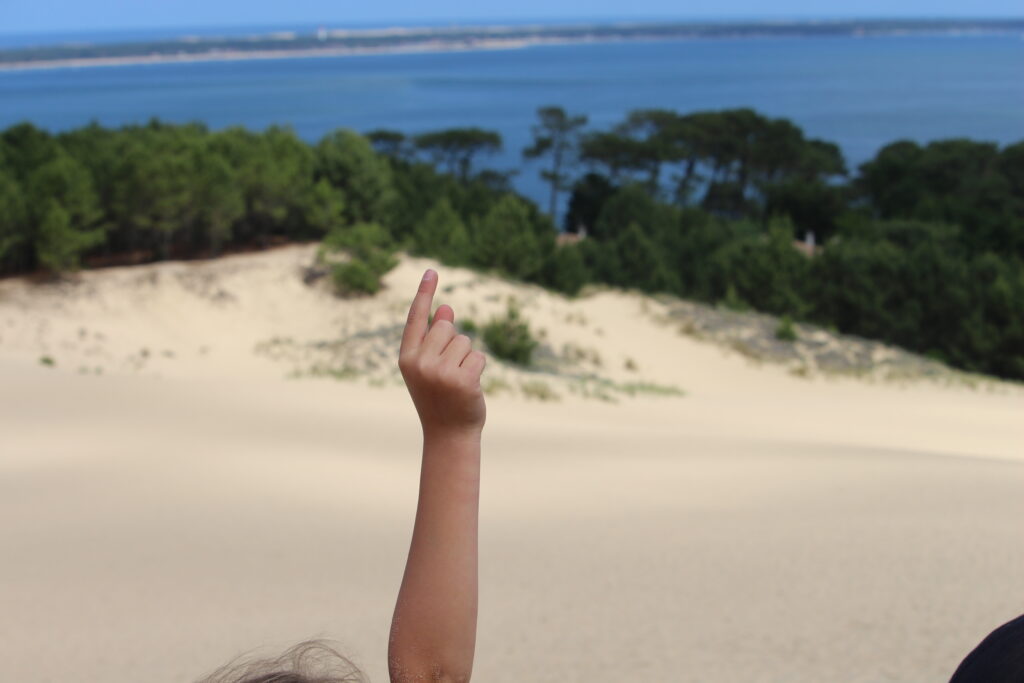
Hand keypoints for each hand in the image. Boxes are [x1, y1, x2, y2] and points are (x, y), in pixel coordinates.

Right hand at [399, 269, 486, 437]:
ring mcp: (440, 371)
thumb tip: (447, 309)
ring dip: (467, 357)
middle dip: (453, 343)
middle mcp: (420, 362)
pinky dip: (478, 368)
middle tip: (448, 372)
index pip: (417, 319)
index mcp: (407, 358)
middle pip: (446, 327)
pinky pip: (478, 356)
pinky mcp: (462, 379)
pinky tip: (469, 387)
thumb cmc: (439, 398)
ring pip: (465, 341)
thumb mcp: (431, 367)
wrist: (448, 435)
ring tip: (457, 381)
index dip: (425, 294)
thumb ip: (435, 339)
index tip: (431, 271)